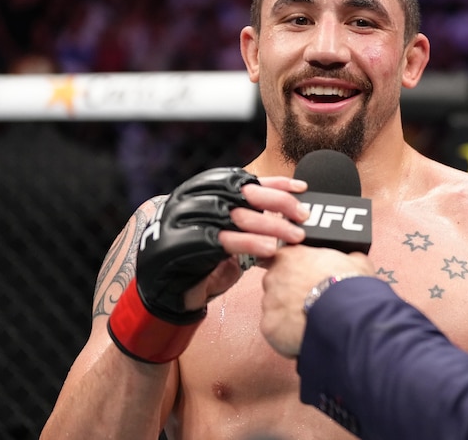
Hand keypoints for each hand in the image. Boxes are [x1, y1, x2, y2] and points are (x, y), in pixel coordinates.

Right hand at [108, 168, 306, 362]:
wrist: (164, 289)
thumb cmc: (201, 257)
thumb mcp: (227, 231)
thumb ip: (248, 216)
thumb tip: (291, 208)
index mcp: (199, 189)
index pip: (241, 178)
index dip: (273, 182)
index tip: (302, 189)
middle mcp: (189, 199)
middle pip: (240, 193)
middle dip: (277, 203)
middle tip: (304, 216)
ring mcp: (182, 220)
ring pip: (234, 216)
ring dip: (270, 225)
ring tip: (295, 236)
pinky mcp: (181, 245)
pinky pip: (221, 240)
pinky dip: (249, 243)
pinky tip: (270, 250)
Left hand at [261, 245, 374, 357]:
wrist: (347, 316)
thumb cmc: (349, 287)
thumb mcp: (356, 262)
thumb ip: (345, 258)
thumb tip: (352, 259)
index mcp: (291, 256)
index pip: (280, 259)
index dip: (293, 271)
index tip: (303, 279)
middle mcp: (274, 276)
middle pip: (276, 285)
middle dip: (289, 294)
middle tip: (311, 302)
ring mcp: (269, 302)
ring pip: (275, 310)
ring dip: (288, 315)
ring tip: (311, 321)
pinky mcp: (269, 326)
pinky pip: (276, 332)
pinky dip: (287, 336)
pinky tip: (305, 334)